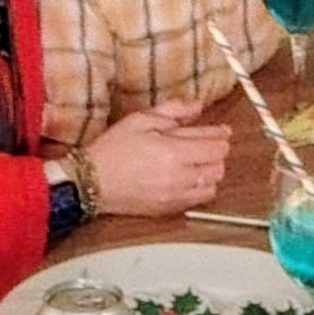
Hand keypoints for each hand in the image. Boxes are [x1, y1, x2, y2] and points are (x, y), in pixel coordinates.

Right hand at [85, 99, 232, 216]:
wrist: (91, 182)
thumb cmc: (112, 149)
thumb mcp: (140, 119)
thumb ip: (173, 110)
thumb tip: (197, 105)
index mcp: (173, 152)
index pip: (215, 145)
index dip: (221, 135)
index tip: (222, 131)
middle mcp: (179, 176)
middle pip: (219, 166)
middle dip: (217, 153)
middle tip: (207, 144)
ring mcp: (175, 195)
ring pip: (213, 185)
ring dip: (210, 172)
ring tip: (197, 162)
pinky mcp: (169, 209)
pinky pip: (199, 200)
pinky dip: (200, 188)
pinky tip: (188, 179)